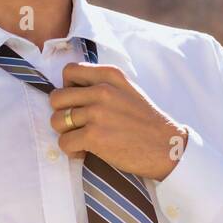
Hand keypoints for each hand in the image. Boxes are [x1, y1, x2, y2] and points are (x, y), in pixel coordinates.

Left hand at [48, 62, 188, 180]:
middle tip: (76, 125)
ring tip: (82, 139)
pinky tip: (85, 152)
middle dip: (62, 113)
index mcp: (110, 75)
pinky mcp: (94, 136)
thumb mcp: (126, 90)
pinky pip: (64, 142)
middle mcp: (102, 90)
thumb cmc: (144, 121)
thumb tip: (69, 89)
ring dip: (66, 133)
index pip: (69, 71)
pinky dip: (71, 150)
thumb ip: (101, 84)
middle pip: (56, 98)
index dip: (67, 88)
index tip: (78, 102)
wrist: (166, 146)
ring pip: (56, 121)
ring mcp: (97, 113)